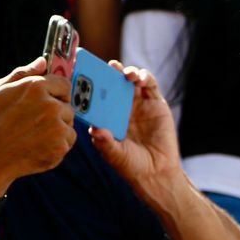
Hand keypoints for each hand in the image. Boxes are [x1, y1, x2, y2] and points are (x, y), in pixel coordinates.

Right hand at [0, 58, 75, 197]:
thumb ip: (21, 73)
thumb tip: (42, 61)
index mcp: (35, 86)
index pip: (64, 84)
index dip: (56, 92)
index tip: (48, 99)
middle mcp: (50, 104)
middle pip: (67, 104)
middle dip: (56, 111)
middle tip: (35, 121)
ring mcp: (57, 126)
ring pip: (68, 123)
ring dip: (58, 128)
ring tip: (34, 134)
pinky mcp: (61, 145)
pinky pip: (68, 141)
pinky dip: (57, 144)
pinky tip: (38, 146)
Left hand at [89, 62, 180, 191]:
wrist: (158, 173)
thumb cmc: (132, 166)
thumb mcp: (115, 155)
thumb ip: (105, 143)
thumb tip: (95, 129)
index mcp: (107, 116)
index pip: (95, 95)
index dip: (89, 84)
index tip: (81, 75)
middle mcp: (121, 107)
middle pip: (112, 82)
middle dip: (106, 72)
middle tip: (103, 67)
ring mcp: (139, 104)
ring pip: (130, 79)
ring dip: (126, 71)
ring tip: (124, 74)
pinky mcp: (156, 103)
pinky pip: (150, 84)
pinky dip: (144, 77)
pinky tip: (139, 79)